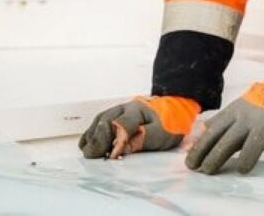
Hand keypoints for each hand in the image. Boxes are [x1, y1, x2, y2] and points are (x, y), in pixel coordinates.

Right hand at [78, 96, 200, 159]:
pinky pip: (100, 120)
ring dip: (93, 135)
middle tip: (92, 156)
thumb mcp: (162, 134)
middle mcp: (126, 108)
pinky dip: (92, 132)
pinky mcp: (117, 114)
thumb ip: (143, 140)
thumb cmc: (169, 124)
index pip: (122, 125)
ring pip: (101, 119)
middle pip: (106, 120)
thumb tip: (122, 149)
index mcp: (139, 110)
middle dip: (98, 139)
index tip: (111, 156)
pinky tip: (87, 143)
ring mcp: (120, 109)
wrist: (176, 110)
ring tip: (88, 151)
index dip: (115, 142)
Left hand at [185, 75, 263, 173]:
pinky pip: (253, 145)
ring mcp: (250, 121)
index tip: (188, 158)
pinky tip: (242, 169)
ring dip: (216, 157)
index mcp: (230, 112)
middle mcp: (236, 115)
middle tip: (192, 166)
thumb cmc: (263, 104)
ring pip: (228, 141)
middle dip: (200, 151)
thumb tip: (205, 133)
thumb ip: (224, 122)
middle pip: (214, 135)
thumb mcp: (239, 109)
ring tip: (208, 170)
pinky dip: (246, 158)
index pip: (208, 129)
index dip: (197, 144)